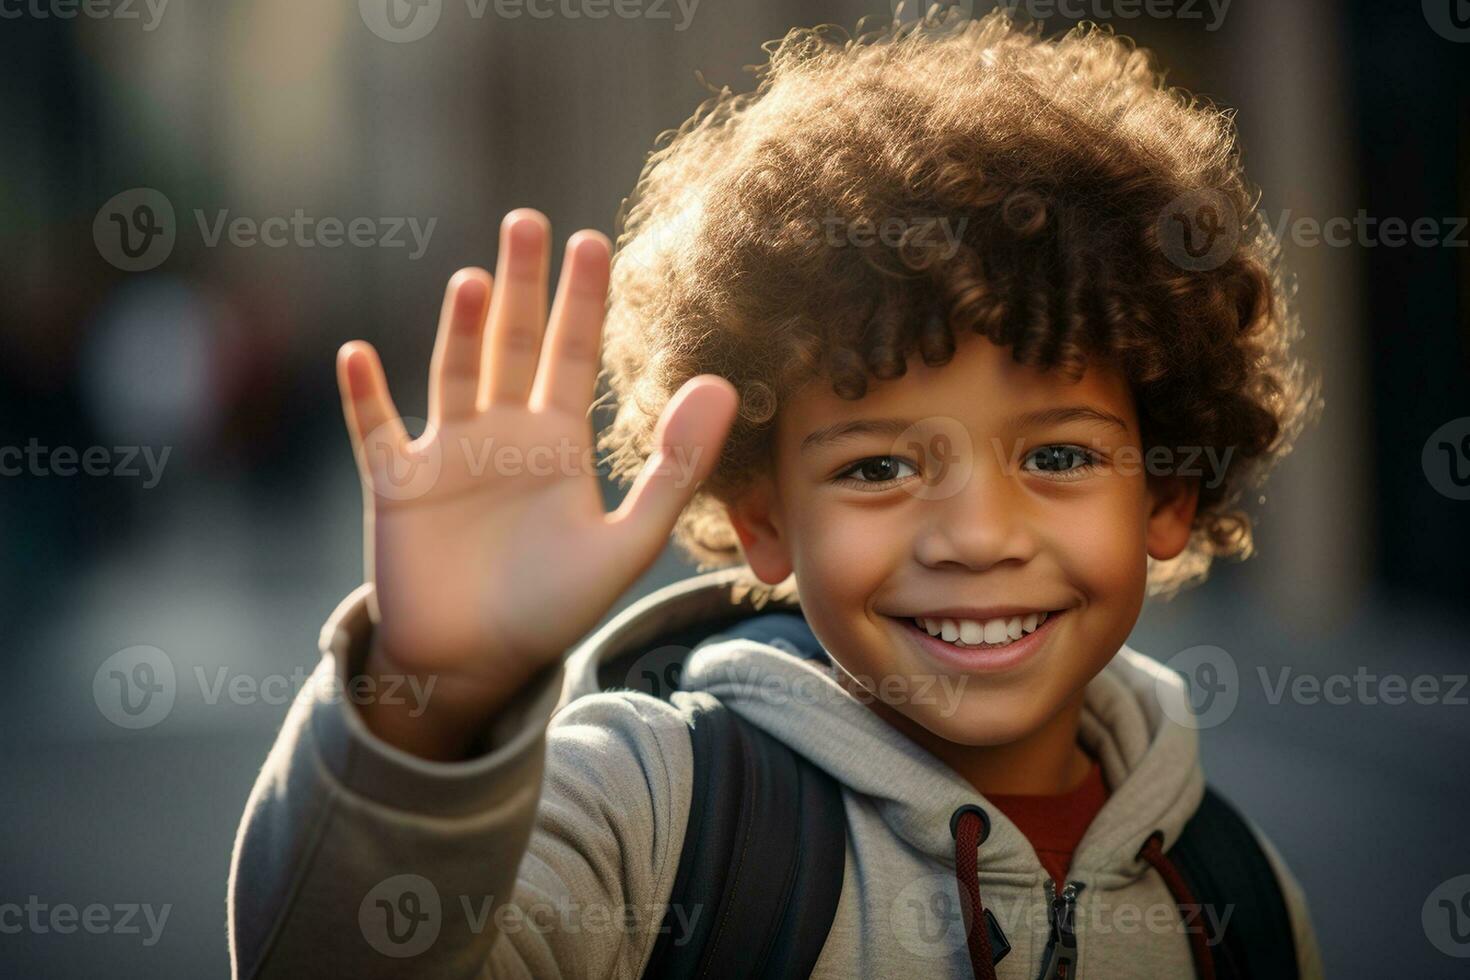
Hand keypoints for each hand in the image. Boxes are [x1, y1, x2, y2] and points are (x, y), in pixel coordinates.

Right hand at [336, 209, 737, 754]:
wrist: (477, 665)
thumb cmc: (552, 606)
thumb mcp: (627, 540)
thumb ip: (674, 468)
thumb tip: (722, 385)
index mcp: (555, 442)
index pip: (572, 355)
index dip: (582, 302)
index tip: (593, 241)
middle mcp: (501, 433)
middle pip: (512, 344)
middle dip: (523, 285)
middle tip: (529, 222)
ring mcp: (445, 454)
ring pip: (452, 372)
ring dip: (461, 330)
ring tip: (477, 281)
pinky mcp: (397, 485)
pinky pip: (376, 432)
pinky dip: (365, 397)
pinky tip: (359, 356)